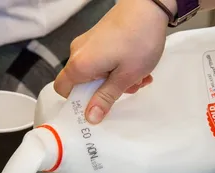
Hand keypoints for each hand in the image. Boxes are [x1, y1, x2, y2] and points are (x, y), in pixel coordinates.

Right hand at [54, 0, 176, 123]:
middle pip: (79, 82)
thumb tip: (91, 118)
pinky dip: (113, 67)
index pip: (62, 90)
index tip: (96, 104)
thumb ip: (105, 98)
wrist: (151, 3)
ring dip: (112, 80)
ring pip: (92, 72)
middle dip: (102, 91)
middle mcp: (77, 53)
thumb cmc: (139, 40)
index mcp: (79, 64)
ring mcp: (86, 43)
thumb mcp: (125, 76)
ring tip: (136, 77)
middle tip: (125, 90)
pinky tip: (133, 66)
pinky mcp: (96, 38)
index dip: (77, 101)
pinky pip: (98, 60)